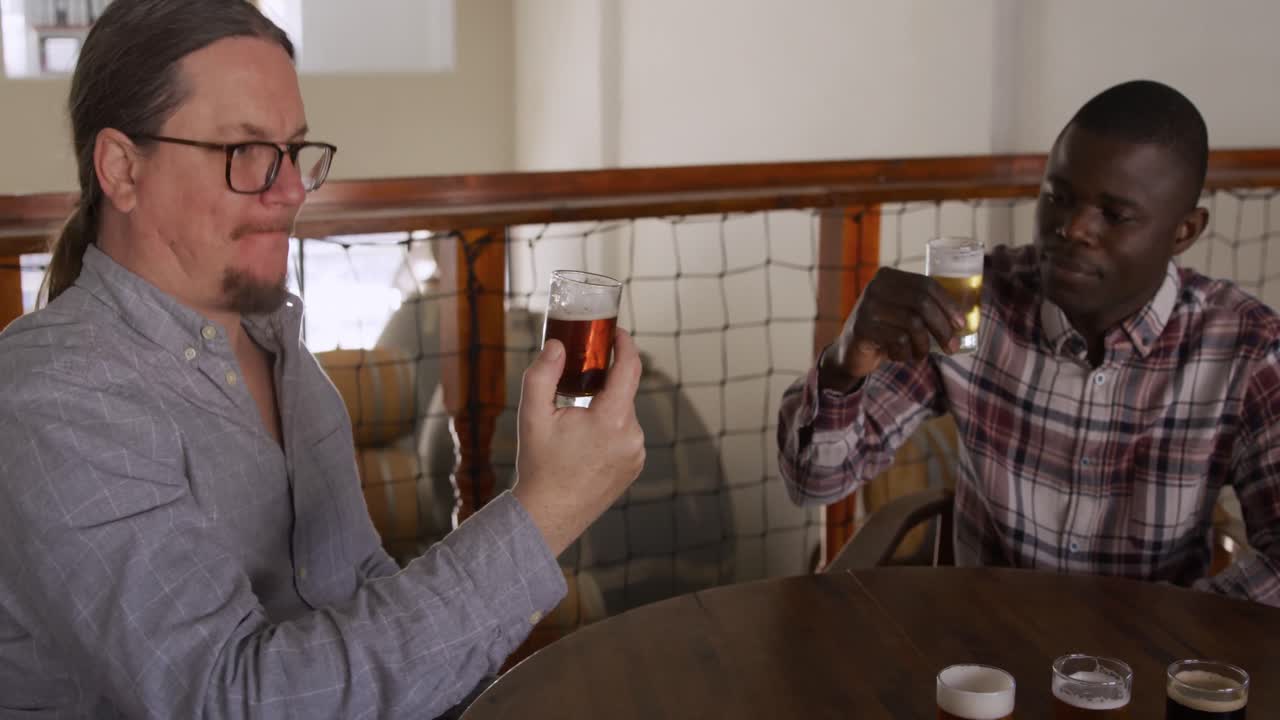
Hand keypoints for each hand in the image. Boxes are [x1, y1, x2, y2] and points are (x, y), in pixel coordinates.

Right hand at [512, 329, 645, 555]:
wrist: (547, 515)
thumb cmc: (539, 466)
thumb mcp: (532, 415)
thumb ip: (543, 373)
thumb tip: (557, 345)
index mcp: (611, 419)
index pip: (630, 368)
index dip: (625, 344)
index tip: (617, 333)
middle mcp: (632, 436)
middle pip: (622, 393)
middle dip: (602, 384)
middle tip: (578, 381)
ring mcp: (637, 454)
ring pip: (623, 415)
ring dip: (604, 410)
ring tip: (574, 428)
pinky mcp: (635, 467)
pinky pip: (626, 437)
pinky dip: (609, 431)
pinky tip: (585, 446)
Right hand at [819, 267, 966, 391]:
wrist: (850, 352)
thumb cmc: (886, 331)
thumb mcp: (904, 313)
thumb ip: (924, 308)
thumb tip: (965, 318)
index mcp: (889, 276)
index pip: (926, 284)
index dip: (948, 304)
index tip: (962, 324)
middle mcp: (876, 287)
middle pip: (922, 303)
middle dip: (942, 327)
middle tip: (952, 347)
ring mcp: (867, 306)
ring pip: (913, 324)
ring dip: (924, 345)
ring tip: (921, 354)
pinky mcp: (863, 328)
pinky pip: (898, 340)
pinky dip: (905, 353)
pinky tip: (900, 357)